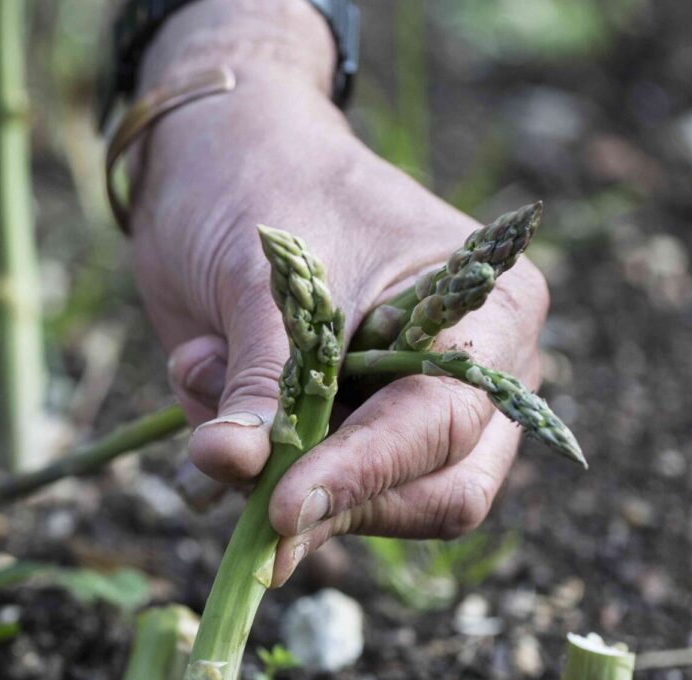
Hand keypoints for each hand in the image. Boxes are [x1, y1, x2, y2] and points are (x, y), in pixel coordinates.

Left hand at [128, 0, 548, 585]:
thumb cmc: (262, 184)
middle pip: (437, 495)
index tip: (285, 508)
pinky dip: (242, 459)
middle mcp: (473, 378)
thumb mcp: (262, 276)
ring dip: (270, 472)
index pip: (442, 426)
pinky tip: (200, 371)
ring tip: (201, 368)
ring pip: (368, 509)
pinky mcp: (343, 437)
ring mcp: (410, 414)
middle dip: (334, 500)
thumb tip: (233, 465)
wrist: (214, 157)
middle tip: (248, 497)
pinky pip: (302, 491)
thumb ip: (259, 376)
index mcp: (491, 314)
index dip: (364, 476)